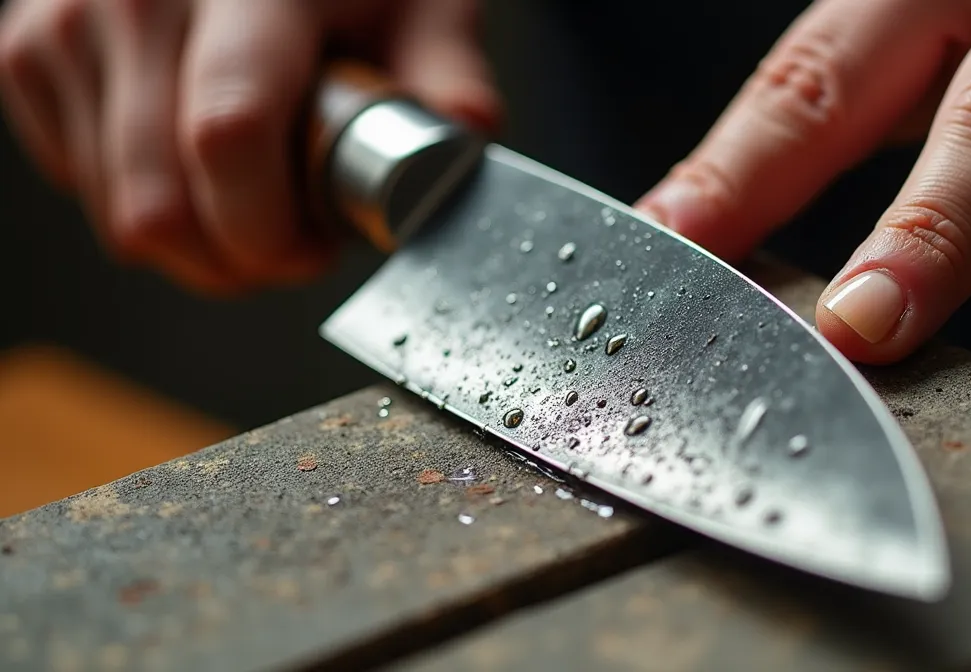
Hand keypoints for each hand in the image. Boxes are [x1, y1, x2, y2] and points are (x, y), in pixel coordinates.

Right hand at [0, 0, 499, 295]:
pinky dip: (141, 197)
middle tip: (290, 239)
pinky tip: (189, 155)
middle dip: (235, 258)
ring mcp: (67, 24)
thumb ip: (445, 73)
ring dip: (194, 237)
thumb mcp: (421, 5)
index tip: (315, 250)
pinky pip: (77, 182)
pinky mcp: (26, 51)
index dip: (271, 233)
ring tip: (250, 187)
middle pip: (155, 204)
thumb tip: (468, 134)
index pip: (228, 137)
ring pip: (116, 213)